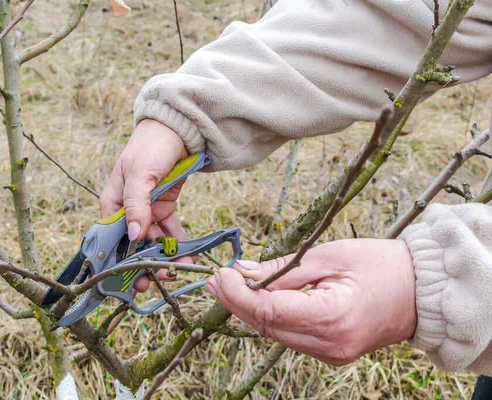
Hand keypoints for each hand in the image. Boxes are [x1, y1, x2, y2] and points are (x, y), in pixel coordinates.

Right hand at [100, 119, 190, 290]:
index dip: (120, 261)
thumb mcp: (140, 173)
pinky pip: (170, 232)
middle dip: (145, 264)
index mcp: (112, 203)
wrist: (176, 129)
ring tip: (180, 271)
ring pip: (154, 242)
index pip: (111, 239)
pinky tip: (189, 257)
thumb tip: (133, 235)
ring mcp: (147, 211)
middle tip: (158, 281)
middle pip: (133, 245)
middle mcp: (127, 211)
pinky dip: (178, 244)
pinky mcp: (164, 209)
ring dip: (166, 258)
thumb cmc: (150, 146)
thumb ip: (137, 204)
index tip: (131, 280)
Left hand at [204, 239, 416, 365]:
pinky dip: (271, 317)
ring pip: (275, 333)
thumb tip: (244, 272)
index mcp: (332, 317)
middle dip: (235, 302)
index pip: (268, 312)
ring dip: (249, 309)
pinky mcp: (330, 352)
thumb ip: (283, 268)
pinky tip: (258, 297)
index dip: (237, 295)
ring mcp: (330, 353)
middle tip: (214, 279)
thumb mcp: (329, 255)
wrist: (422, 291)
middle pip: (266, 326)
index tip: (220, 275)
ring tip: (228, 285)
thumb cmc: (381, 265)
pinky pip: (290, 335)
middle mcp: (329, 344)